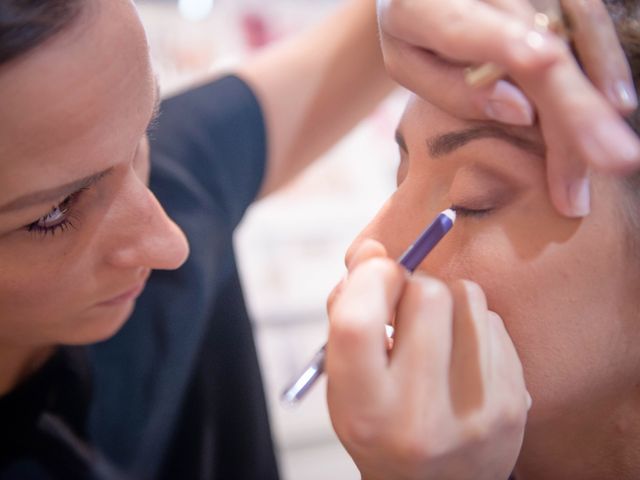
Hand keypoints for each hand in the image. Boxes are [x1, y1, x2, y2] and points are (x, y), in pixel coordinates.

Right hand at [326, 240, 528, 479]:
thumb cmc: (380, 421)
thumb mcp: (344, 379)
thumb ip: (347, 312)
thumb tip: (373, 251)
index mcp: (365, 410)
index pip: (359, 321)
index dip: (367, 280)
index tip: (374, 274)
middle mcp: (421, 416)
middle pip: (425, 294)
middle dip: (409, 285)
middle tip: (402, 309)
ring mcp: (477, 411)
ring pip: (467, 296)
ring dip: (444, 300)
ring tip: (432, 334)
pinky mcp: (514, 402)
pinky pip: (494, 320)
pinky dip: (472, 324)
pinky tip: (458, 355)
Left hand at [377, 0, 639, 217]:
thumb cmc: (412, 27)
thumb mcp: (407, 59)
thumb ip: (452, 88)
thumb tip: (523, 114)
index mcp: (428, 5)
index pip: (474, 28)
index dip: (511, 44)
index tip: (545, 63)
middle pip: (541, 44)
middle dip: (575, 105)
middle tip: (611, 160)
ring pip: (574, 29)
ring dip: (598, 89)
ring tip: (615, 151)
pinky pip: (586, 20)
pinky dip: (603, 64)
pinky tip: (617, 102)